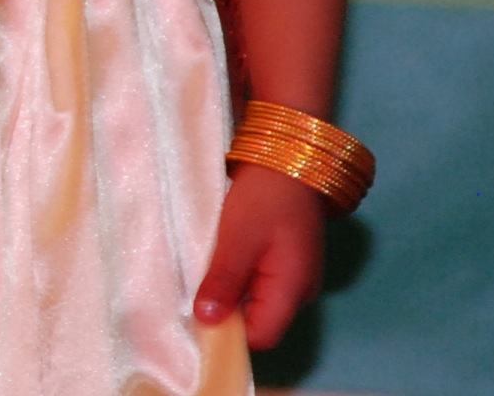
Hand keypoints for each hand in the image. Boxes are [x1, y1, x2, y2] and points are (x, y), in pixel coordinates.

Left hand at [191, 164, 325, 351]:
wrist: (288, 156)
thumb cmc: (265, 195)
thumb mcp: (237, 237)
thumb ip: (224, 281)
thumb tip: (207, 322)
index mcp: (292, 289)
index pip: (262, 336)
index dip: (230, 334)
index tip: (198, 317)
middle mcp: (299, 291)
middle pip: (259, 323)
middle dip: (226, 313)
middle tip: (194, 291)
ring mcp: (293, 276)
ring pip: (256, 303)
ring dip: (230, 294)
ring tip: (203, 274)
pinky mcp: (285, 262)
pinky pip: (258, 284)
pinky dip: (237, 279)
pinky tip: (218, 263)